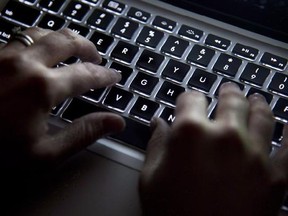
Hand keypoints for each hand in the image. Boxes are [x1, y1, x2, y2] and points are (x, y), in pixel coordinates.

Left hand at [0, 27, 124, 172]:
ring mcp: (3, 54)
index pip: (86, 74)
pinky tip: (39, 49)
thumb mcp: (44, 153)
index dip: (105, 75)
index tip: (115, 77)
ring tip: (73, 47)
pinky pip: (19, 37)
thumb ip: (83, 133)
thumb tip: (116, 122)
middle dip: (88, 47)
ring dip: (63, 38)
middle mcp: (25, 62)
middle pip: (67, 40)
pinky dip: (38, 39)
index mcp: (42, 86)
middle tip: (97, 57)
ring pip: (42, 32)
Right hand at [140, 83, 287, 215]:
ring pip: (262, 114)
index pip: (190, 99)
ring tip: (256, 99)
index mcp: (190, 134)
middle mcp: (225, 136)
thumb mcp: (150, 178)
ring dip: (258, 103)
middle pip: (230, 100)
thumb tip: (158, 124)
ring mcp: (254, 154)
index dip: (188, 99)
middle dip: (227, 92)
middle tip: (228, 89)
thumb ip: (156, 144)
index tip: (188, 101)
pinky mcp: (276, 177)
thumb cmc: (170, 215)